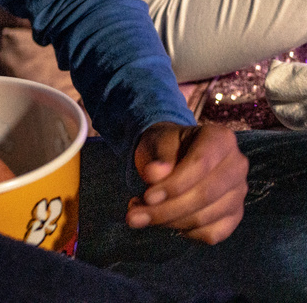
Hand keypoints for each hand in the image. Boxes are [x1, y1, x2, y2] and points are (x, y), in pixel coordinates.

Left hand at [128, 122, 247, 243]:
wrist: (174, 156)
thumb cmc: (166, 147)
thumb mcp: (158, 143)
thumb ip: (158, 158)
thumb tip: (154, 175)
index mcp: (221, 139)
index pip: (200, 165)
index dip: (173, 185)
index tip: (146, 197)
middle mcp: (237, 165)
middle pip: (204, 195)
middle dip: (166, 209)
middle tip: (134, 215)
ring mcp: (239, 192)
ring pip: (206, 217)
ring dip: (169, 222)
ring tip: (140, 215)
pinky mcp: (235, 215)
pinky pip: (213, 234)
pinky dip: (186, 233)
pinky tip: (166, 222)